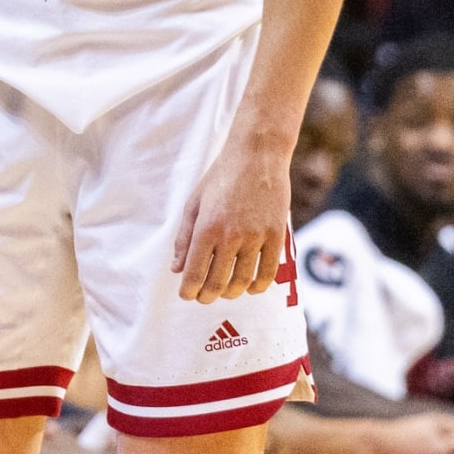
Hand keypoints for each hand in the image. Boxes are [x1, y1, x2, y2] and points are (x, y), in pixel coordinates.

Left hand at [172, 133, 290, 302]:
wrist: (257, 156)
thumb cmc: (221, 177)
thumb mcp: (194, 203)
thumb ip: (184, 238)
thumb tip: (177, 269)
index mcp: (206, 227)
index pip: (195, 273)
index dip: (189, 290)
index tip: (187, 295)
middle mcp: (230, 235)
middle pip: (217, 283)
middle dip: (207, 296)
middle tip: (203, 297)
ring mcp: (256, 237)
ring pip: (242, 281)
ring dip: (231, 293)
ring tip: (225, 292)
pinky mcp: (276, 236)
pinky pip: (268, 272)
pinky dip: (258, 286)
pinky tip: (251, 287)